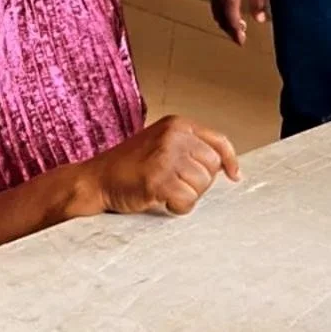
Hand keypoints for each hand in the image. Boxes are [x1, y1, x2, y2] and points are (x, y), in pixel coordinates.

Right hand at [83, 116, 240, 215]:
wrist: (95, 180)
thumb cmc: (129, 166)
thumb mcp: (162, 144)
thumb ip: (190, 148)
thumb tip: (225, 166)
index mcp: (178, 124)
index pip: (219, 141)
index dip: (230, 160)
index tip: (234, 175)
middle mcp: (174, 136)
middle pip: (212, 166)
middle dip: (200, 182)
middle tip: (177, 184)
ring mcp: (165, 156)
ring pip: (202, 184)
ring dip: (187, 195)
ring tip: (166, 191)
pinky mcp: (157, 178)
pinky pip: (187, 200)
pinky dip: (178, 207)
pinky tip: (162, 200)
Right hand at [210, 0, 268, 45]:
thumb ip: (259, 2)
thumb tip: (260, 20)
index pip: (231, 21)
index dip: (236, 33)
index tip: (242, 42)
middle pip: (221, 19)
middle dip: (229, 30)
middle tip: (239, 37)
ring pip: (216, 12)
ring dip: (224, 21)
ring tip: (236, 26)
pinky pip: (214, 4)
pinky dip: (220, 12)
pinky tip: (229, 10)